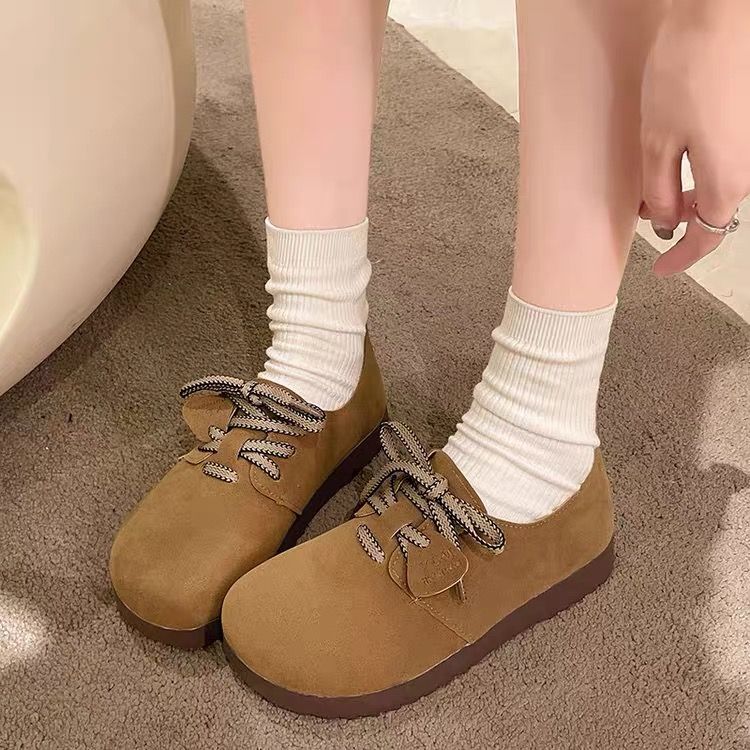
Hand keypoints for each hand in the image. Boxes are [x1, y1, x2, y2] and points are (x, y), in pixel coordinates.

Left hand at [640, 2, 749, 275]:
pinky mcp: (746, 124)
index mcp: (727, 181)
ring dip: (684, 193)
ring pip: (716, 186)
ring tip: (650, 183)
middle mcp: (747, 167)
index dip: (681, 258)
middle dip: (678, 220)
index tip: (660, 269)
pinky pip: (722, 162)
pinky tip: (671, 156)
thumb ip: (658, 192)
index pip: (705, 238)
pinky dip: (695, 170)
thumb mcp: (656, 144)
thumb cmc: (687, 73)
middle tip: (645, 214)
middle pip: (712, 212)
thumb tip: (662, 222)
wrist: (721, 15)